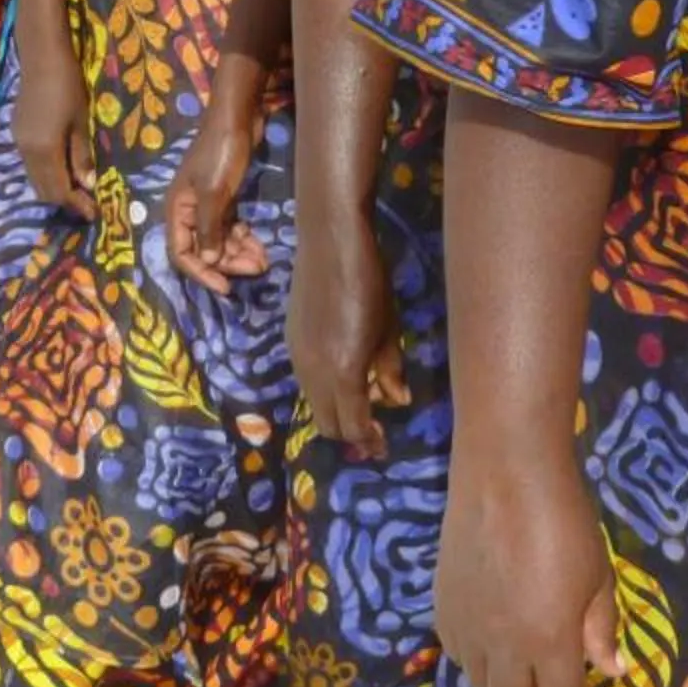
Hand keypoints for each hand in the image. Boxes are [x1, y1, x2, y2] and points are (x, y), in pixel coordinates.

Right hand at [14, 31, 96, 219]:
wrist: (41, 57)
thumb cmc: (68, 86)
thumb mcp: (80, 123)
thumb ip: (81, 156)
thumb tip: (88, 184)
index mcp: (44, 151)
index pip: (59, 190)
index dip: (76, 204)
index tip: (94, 213)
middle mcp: (26, 152)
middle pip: (43, 190)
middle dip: (65, 201)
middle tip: (87, 205)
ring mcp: (18, 143)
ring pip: (35, 179)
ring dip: (54, 189)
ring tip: (77, 191)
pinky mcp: (16, 134)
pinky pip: (30, 165)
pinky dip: (46, 175)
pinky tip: (61, 169)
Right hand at [164, 102, 267, 294]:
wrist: (238, 119)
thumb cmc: (221, 154)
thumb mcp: (213, 193)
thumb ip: (209, 229)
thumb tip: (208, 262)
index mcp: (177, 210)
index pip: (182, 253)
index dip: (202, 273)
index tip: (226, 287)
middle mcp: (189, 211)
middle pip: (205, 249)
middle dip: (229, 263)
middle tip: (256, 269)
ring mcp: (208, 205)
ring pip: (220, 241)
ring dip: (239, 253)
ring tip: (264, 260)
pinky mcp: (225, 198)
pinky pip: (231, 228)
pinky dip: (244, 239)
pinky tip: (260, 246)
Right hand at [289, 204, 402, 457]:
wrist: (328, 240)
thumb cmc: (370, 281)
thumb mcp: (389, 327)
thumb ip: (390, 369)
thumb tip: (397, 400)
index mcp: (342, 372)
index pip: (353, 426)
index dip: (370, 441)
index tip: (385, 445)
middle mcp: (313, 373)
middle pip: (329, 424)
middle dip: (351, 433)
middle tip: (375, 429)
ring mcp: (297, 358)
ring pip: (314, 404)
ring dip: (336, 411)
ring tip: (363, 401)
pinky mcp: (291, 342)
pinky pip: (307, 382)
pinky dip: (325, 391)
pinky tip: (344, 374)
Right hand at [435, 442, 619, 686]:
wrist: (505, 473)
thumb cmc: (565, 520)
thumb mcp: (598, 574)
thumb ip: (600, 627)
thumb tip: (609, 670)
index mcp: (550, 643)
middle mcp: (504, 647)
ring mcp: (467, 628)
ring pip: (480, 685)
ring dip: (504, 686)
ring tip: (521, 664)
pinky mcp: (443, 606)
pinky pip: (457, 655)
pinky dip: (477, 661)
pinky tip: (490, 638)